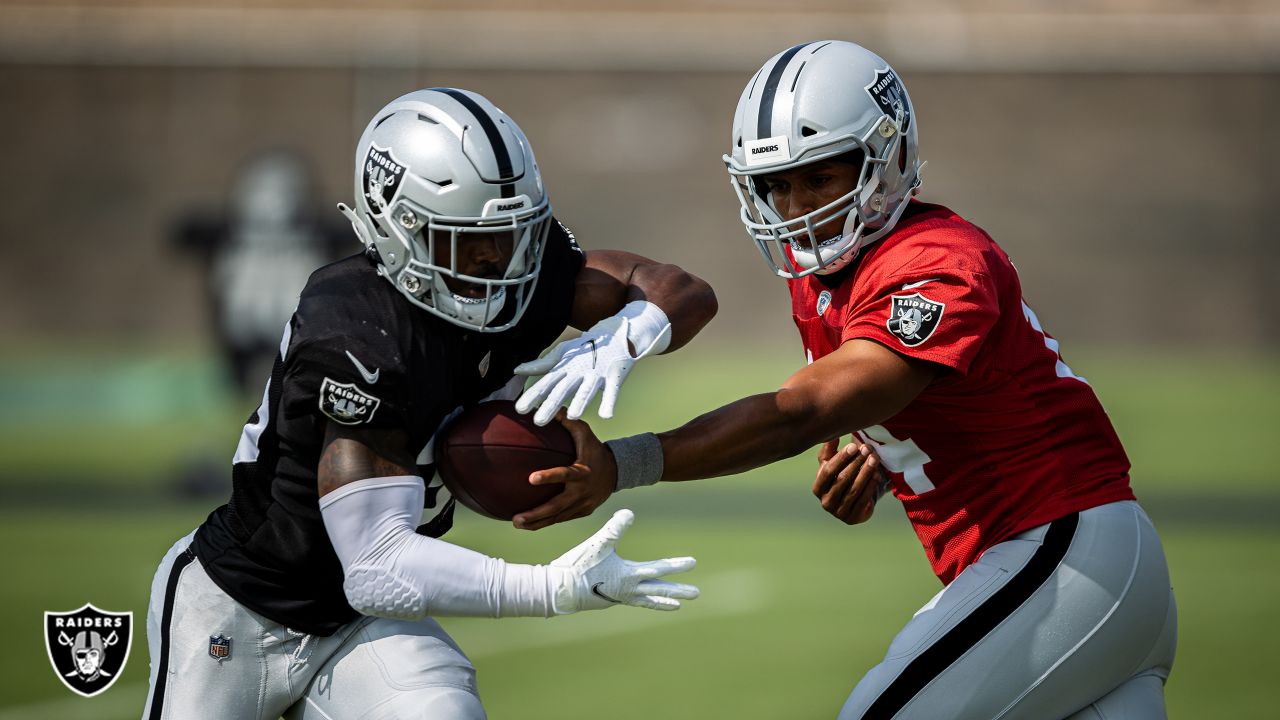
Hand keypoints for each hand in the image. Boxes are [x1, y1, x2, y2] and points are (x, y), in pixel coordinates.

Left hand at [513, 413, 616, 530]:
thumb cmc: (595, 450)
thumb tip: (550, 408)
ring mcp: (583, 505)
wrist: (617, 472)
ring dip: (537, 523)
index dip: (549, 476)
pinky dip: (545, 522)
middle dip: (537, 514)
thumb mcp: (585, 433)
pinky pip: (561, 518)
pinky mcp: (582, 512)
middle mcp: (582, 492)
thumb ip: (568, 422)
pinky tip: (528, 524)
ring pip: (558, 517)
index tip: (531, 478)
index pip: (564, 474)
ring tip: (516, 523)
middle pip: (557, 507)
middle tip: (517, 518)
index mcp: (582, 472)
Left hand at [514, 302, 670, 425]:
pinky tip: (605, 415)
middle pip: (563, 389)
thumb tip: (517, 370)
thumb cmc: (585, 348)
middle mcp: (579, 370)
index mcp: (565, 367)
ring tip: (573, 416)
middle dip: (551, 404)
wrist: (616, 334)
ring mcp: (597, 373)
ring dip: (581, 401)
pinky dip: (609, 402)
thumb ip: (541, 365)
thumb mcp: (562, 354)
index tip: (520, 410)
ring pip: (588, 389)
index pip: (546, 383)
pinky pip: (613, 391)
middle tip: (539, 421)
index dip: (533, 396)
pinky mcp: (615, 375)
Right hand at [547, 509, 698, 612]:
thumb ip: (614, 528)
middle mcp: (628, 589)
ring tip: (678, 605)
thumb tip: (629, 512)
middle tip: (697, 594)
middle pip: (658, 590)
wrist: (558, 590)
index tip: (693, 563)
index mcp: (628, 576)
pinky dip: (643, 600)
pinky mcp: (609, 598)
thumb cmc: (578, 566)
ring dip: (663, 600)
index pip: (658, 569)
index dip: (677, 565)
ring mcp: (619, 596)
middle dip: (678, 591)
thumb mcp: (597, 544)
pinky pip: (633, 600)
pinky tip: (641, 596)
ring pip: (647, 599)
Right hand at [813, 438, 886, 524]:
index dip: (841, 458)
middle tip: (868, 449)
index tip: (854, 446)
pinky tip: (877, 474)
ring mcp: (839, 512)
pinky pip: (863, 500)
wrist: (851, 501)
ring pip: (854, 490)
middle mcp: (825, 502)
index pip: (828, 471)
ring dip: (865, 472)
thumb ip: (829, 449)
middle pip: (842, 479)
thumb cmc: (839, 477)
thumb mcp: (831, 463)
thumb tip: (833, 434)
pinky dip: (870, 486)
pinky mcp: (852, 518)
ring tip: (874, 459)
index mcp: (817, 488)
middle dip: (856, 463)